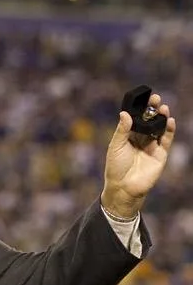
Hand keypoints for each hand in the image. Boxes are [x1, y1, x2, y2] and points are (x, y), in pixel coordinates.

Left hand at [101, 93, 175, 218]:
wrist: (124, 187)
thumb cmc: (115, 167)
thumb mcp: (116, 146)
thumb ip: (122, 130)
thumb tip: (125, 113)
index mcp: (127, 136)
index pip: (135, 118)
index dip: (140, 108)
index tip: (143, 97)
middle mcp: (140, 139)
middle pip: (149, 121)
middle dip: (152, 109)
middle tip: (155, 97)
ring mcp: (151, 146)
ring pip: (159, 128)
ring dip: (162, 117)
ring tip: (163, 107)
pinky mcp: (160, 154)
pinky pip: (166, 140)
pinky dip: (169, 130)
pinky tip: (170, 120)